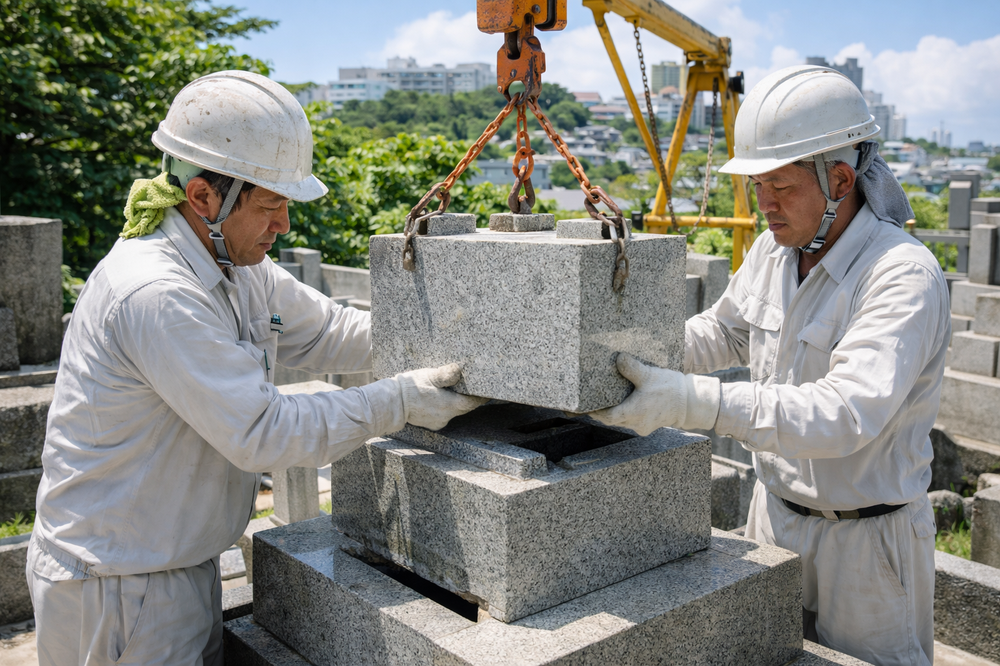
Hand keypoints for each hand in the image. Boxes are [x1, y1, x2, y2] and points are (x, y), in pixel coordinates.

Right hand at [395, 364, 487, 430]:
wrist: (392, 403)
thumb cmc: (411, 388)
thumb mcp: (430, 376)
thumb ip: (447, 373)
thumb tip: (461, 369)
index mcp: (450, 405)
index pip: (472, 403)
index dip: (481, 397)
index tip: (487, 392)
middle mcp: (446, 416)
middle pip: (464, 408)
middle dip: (469, 399)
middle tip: (473, 389)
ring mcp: (438, 422)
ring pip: (454, 412)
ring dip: (456, 403)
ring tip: (456, 392)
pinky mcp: (431, 423)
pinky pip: (443, 415)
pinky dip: (446, 407)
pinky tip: (440, 399)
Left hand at [588, 353, 720, 436]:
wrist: (691, 402)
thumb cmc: (670, 389)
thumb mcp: (649, 375)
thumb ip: (632, 368)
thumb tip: (618, 358)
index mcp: (633, 412)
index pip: (606, 416)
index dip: (592, 412)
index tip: (580, 408)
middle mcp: (635, 422)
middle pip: (610, 419)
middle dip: (598, 411)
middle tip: (584, 403)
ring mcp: (641, 425)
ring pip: (620, 420)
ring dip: (610, 411)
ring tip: (598, 401)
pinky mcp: (647, 424)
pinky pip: (629, 419)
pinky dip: (622, 411)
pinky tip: (618, 402)